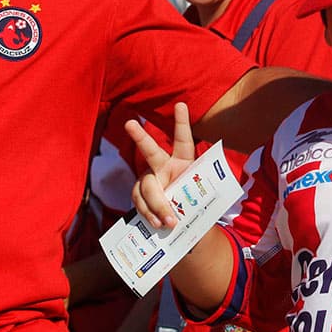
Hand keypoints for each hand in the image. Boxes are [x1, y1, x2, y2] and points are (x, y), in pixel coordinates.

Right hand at [127, 102, 194, 228]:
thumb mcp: (201, 204)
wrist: (182, 227)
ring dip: (157, 204)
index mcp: (184, 163)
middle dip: (140, 137)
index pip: (183, 141)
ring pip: (147, 187)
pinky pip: (139, 202)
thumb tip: (178, 215)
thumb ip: (191, 205)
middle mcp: (163, 167)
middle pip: (150, 152)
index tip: (181, 104)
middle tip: (130, 123)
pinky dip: (148, 214)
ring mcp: (149, 181)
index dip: (181, 123)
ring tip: (169, 221)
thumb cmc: (194, 209)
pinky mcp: (140, 196)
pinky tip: (157, 224)